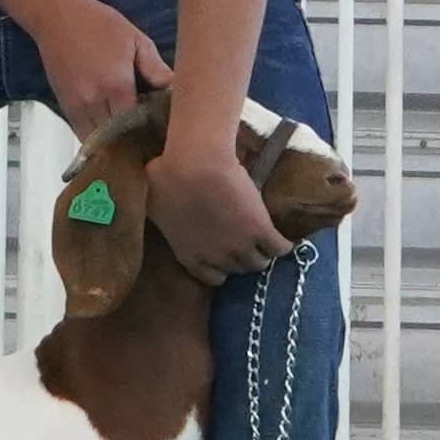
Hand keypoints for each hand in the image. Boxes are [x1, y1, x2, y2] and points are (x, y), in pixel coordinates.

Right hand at [32, 0, 168, 138]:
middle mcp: (94, 100)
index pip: (137, 124)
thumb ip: (155, 67)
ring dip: (113, 142)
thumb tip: (172, 90)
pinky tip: (110, 131)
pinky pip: (82, 133)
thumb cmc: (99, 24)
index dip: (149, 129)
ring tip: (129, 137)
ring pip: (98, 141)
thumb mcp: (135, 39)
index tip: (160, 128)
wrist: (57, 17)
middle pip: (117, 137)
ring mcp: (76, 106)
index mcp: (116, 85)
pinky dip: (97, 137)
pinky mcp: (65, 106)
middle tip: (148, 137)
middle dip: (132, 139)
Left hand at [149, 125, 289, 283]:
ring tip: (266, 246)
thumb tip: (159, 203)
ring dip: (262, 256)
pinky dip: (283, 246)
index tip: (221, 259)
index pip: (209, 276)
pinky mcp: (261, 231)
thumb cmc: (169, 176)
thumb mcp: (154, 200)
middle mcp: (216, 257)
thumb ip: (161, 212)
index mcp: (189, 253)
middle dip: (239, 260)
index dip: (218, 268)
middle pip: (235, 269)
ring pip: (258, 263)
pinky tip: (285, 242)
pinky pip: (278, 248)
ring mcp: (240, 246)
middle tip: (244, 246)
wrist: (197, 163)